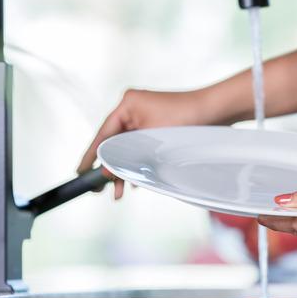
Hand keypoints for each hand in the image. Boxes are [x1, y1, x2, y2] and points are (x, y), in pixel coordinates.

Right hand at [77, 88, 215, 198]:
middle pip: (113, 143)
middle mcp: (133, 109)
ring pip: (127, 148)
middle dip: (109, 168)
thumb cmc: (187, 118)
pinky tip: (134, 181)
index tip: (79, 172)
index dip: (90, 156)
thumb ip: (127, 156)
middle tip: (99, 190)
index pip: (102, 135)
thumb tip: (107, 172)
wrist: (217, 110)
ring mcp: (146, 117)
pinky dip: (137, 163)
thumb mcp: (152, 140)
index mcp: (127, 105)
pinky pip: (140, 147)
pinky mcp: (158, 126)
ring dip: (124, 169)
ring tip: (118, 193)